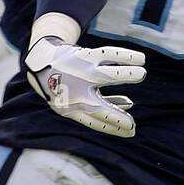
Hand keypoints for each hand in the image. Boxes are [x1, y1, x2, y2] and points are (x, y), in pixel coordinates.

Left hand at [24, 37, 145, 137]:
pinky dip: (125, 56)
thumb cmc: (65, 88)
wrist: (41, 62)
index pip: (94, 121)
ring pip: (105, 74)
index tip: (131, 130)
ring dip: (125, 73)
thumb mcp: (76, 102)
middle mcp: (76, 91)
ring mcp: (81, 72)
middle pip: (96, 106)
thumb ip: (103, 104)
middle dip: (114, 117)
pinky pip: (108, 54)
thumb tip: (130, 105)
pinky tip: (141, 59)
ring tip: (142, 73)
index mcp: (72, 107)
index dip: (113, 127)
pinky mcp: (85, 55)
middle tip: (132, 124)